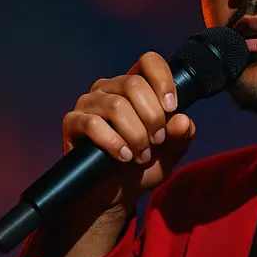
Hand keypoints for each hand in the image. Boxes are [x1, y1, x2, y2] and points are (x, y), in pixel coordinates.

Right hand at [61, 52, 195, 214]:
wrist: (117, 194)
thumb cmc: (143, 165)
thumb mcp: (172, 151)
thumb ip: (182, 134)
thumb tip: (182, 120)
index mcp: (135, 86)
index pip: (148, 61)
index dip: (163, 80)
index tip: (172, 107)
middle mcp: (110, 88)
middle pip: (134, 85)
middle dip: (153, 117)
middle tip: (157, 141)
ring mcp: (89, 103)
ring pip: (116, 106)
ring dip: (135, 134)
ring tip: (141, 155)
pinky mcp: (73, 123)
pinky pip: (92, 124)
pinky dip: (114, 143)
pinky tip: (124, 156)